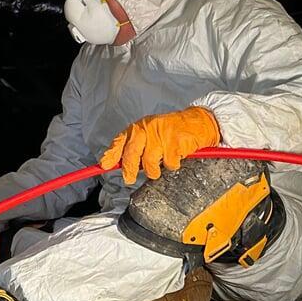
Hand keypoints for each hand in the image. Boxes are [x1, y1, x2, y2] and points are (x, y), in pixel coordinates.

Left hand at [100, 106, 219, 184]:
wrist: (197, 122)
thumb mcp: (149, 134)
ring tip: (159, 166)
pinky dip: (172, 165)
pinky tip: (175, 158)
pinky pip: (168, 163)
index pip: (120, 141)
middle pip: (131, 154)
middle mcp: (147, 129)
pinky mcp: (175, 142)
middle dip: (129, 170)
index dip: (111, 154)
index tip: (104, 165)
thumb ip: (135, 147)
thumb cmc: (171, 130)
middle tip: (129, 178)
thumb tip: (119, 164)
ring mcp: (161, 135)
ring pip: (149, 162)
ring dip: (154, 170)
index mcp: (138, 128)